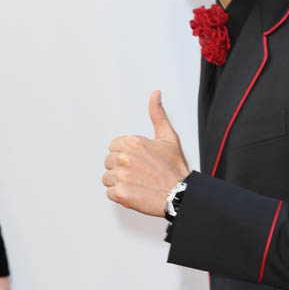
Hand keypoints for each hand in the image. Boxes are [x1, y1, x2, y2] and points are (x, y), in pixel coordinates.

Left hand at [102, 90, 188, 215]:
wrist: (180, 195)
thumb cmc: (175, 169)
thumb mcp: (168, 137)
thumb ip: (157, 114)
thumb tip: (155, 94)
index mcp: (133, 142)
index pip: (114, 146)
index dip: (126, 154)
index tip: (139, 161)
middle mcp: (124, 157)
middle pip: (109, 162)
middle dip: (121, 168)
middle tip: (140, 174)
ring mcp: (121, 176)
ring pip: (107, 178)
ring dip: (119, 182)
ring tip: (137, 184)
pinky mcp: (120, 193)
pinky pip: (110, 193)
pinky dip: (121, 195)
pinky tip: (135, 193)